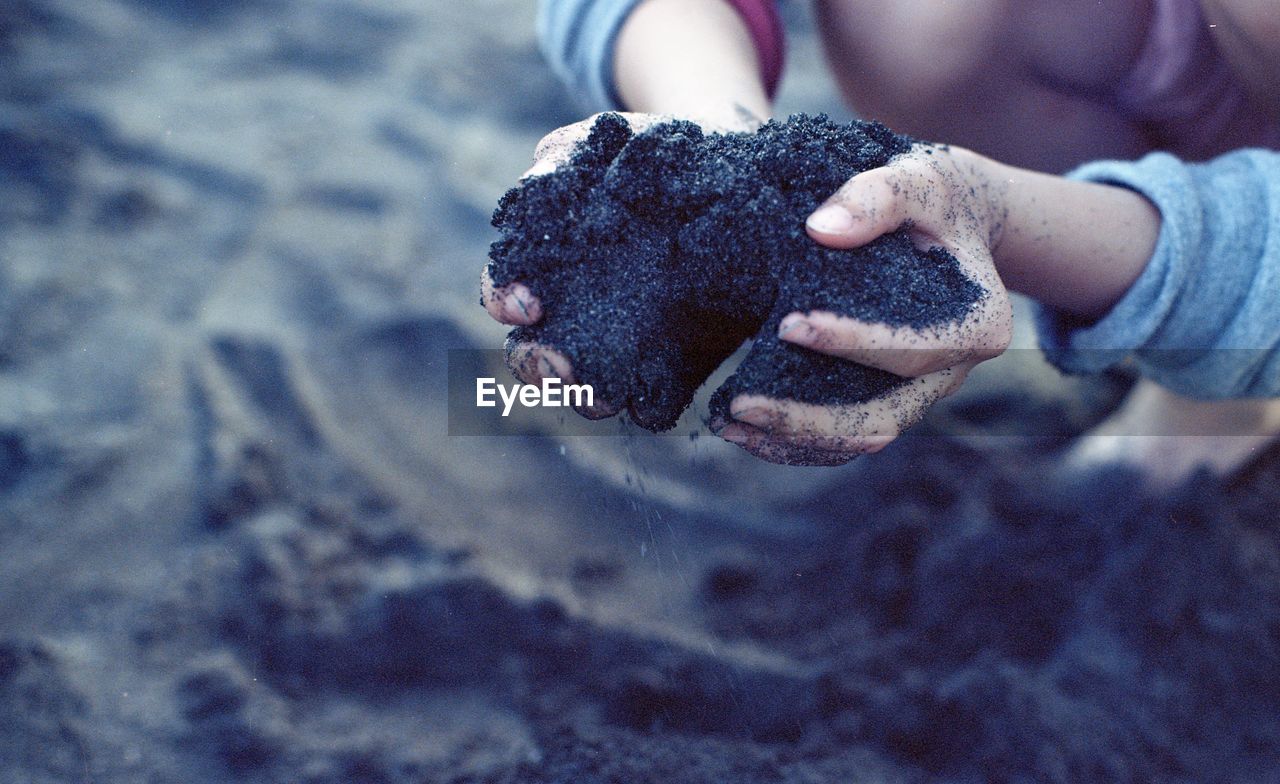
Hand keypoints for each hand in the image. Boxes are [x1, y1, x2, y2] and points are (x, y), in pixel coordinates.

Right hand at [480, 110, 758, 416]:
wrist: (737, 176)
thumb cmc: (655, 153)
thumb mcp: (608, 139)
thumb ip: (566, 155)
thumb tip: (539, 174)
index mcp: (546, 267)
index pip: (504, 294)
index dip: (504, 299)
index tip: (527, 303)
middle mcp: (574, 316)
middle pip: (536, 359)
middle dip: (540, 366)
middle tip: (562, 363)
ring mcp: (622, 347)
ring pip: (586, 391)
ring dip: (587, 396)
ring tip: (604, 390)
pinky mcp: (673, 368)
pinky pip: (651, 402)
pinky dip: (648, 404)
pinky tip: (654, 395)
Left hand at [718, 144, 1013, 464]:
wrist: (951, 224)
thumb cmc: (934, 198)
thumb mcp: (917, 178)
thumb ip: (876, 196)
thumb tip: (821, 229)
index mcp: (978, 325)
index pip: (913, 350)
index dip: (852, 344)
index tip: (787, 324)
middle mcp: (952, 373)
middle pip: (882, 418)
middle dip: (807, 418)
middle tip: (738, 404)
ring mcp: (921, 395)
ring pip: (860, 439)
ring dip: (793, 440)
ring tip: (728, 424)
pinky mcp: (890, 401)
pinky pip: (845, 441)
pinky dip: (796, 444)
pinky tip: (743, 431)